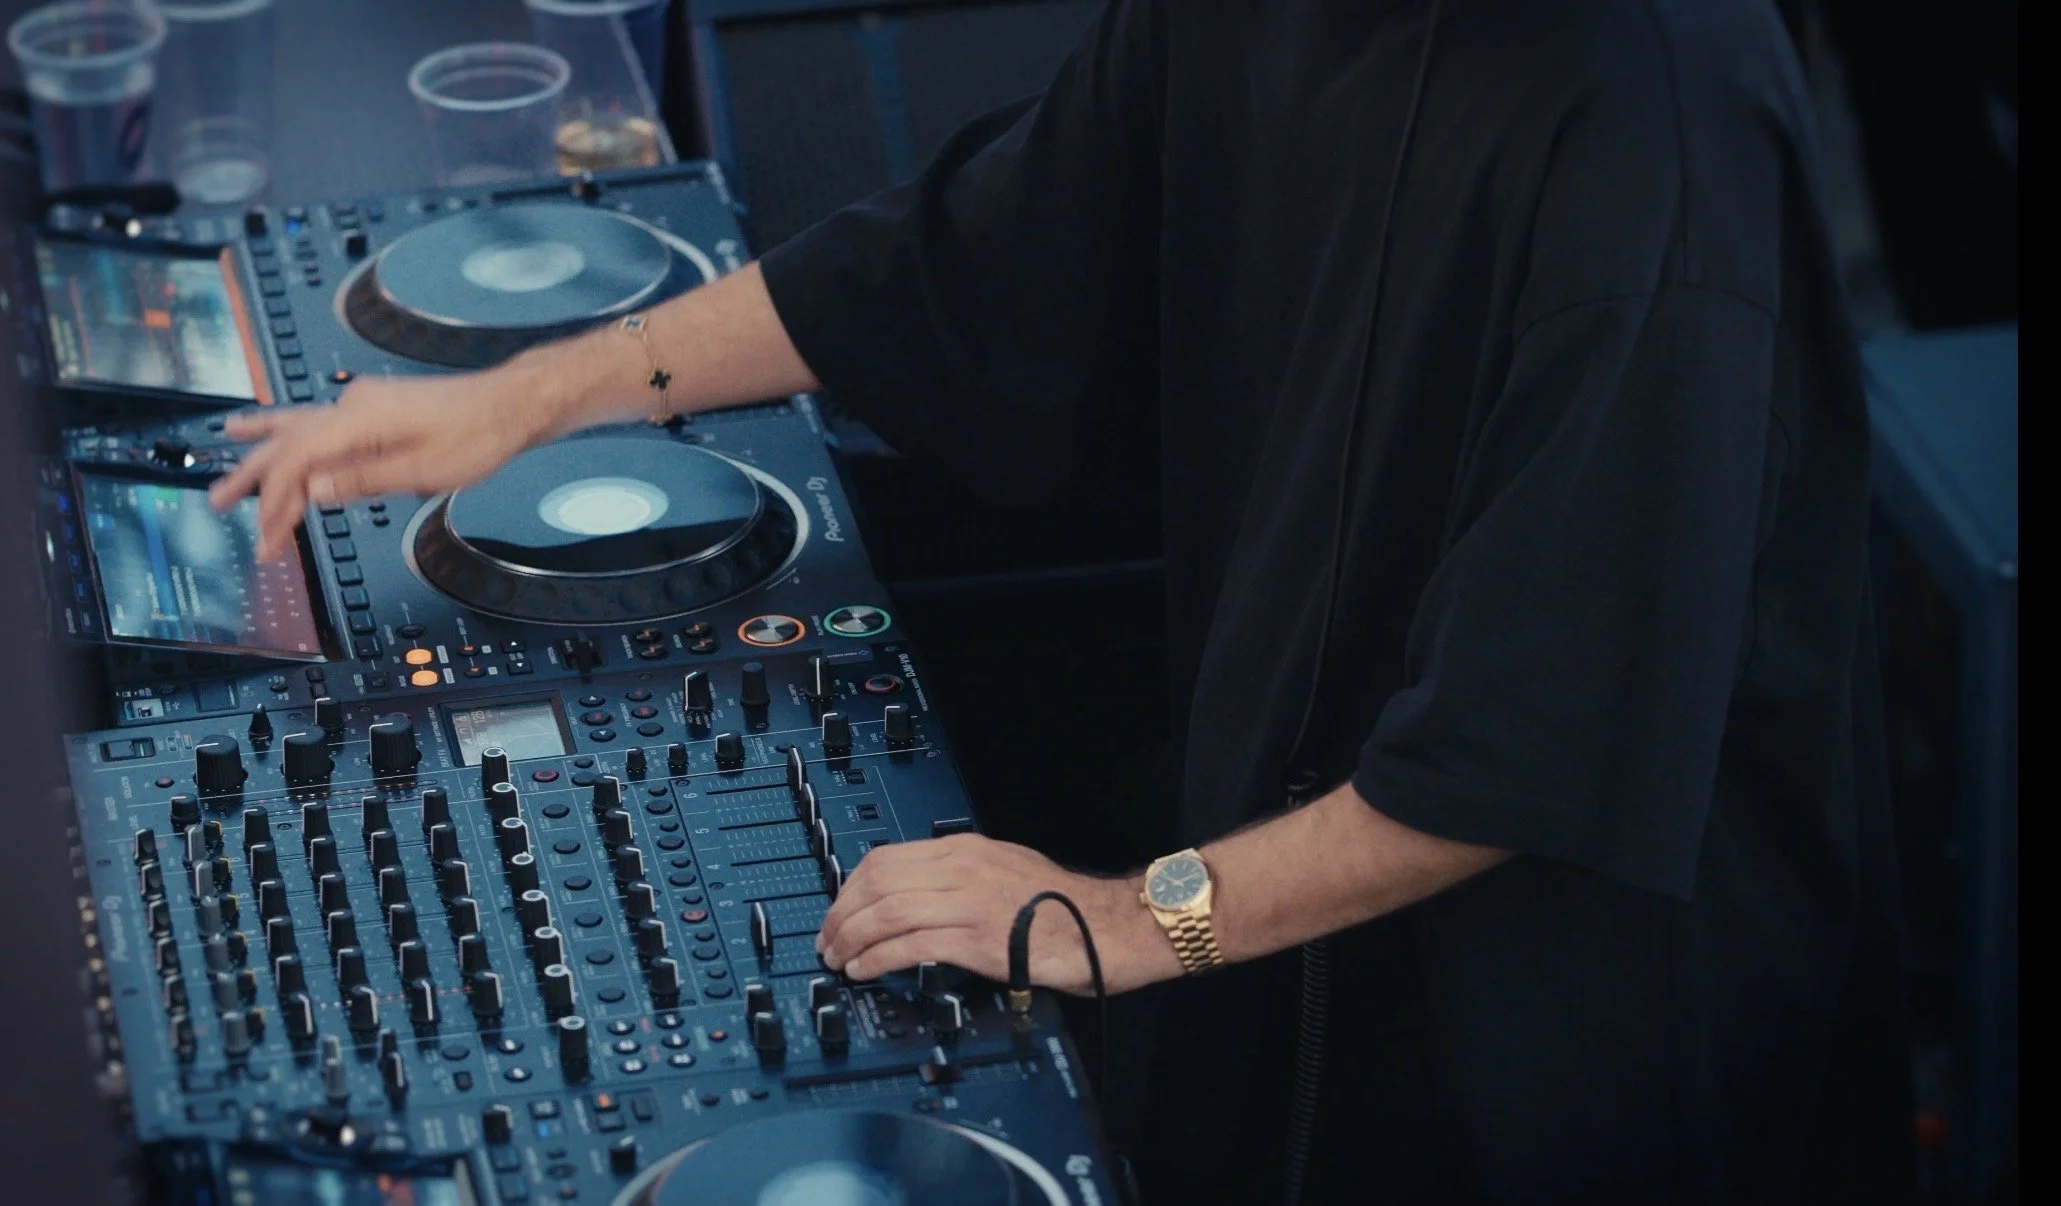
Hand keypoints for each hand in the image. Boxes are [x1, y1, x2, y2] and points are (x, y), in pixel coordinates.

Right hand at [207, 365, 562, 559]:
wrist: (511, 404)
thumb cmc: (480, 434)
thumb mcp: (425, 470)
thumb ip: (365, 480)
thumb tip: (314, 490)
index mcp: (362, 420)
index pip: (297, 461)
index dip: (275, 500)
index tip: (266, 536)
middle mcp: (355, 406)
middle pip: (288, 441)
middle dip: (253, 476)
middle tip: (218, 501)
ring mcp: (363, 404)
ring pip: (298, 425)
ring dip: (263, 447)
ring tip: (225, 449)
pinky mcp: (374, 410)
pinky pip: (319, 422)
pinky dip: (292, 434)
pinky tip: (278, 431)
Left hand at [815, 834, 1182, 995]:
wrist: (1106, 927)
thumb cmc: (1062, 907)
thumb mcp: (1003, 871)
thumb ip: (959, 877)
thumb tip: (916, 896)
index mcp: (965, 849)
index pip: (886, 859)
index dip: (850, 888)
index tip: (838, 911)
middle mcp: (962, 868)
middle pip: (877, 883)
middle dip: (841, 914)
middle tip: (828, 941)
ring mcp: (969, 902)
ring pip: (887, 912)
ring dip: (852, 939)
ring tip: (839, 961)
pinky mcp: (977, 939)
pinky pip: (910, 945)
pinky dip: (878, 958)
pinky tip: (866, 971)